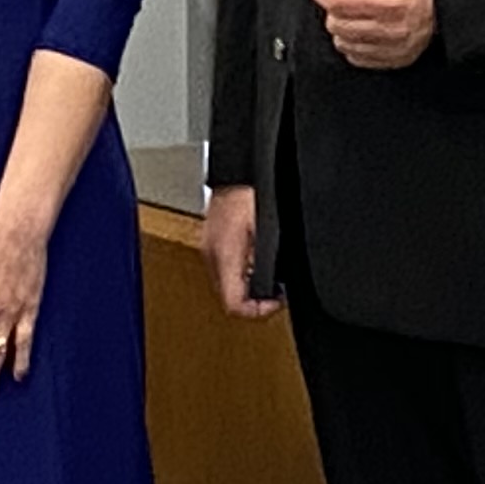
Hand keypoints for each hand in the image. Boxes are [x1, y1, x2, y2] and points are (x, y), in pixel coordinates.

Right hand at [200, 185, 280, 319]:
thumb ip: (267, 264)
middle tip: (274, 292)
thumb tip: (275, 286)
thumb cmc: (252, 195)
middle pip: (229, 297)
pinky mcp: (212, 241)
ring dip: (246, 286)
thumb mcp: (268, 234)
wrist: (237, 172)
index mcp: (225, 256)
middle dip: (253, 299)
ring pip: (226, 284)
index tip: (275, 302)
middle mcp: (212, 255)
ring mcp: (209, 248)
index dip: (257, 311)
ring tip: (267, 277)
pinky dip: (240, 271)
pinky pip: (223, 267)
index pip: (233, 304)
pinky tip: (253, 260)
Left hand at [308, 0, 436, 69]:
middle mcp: (389, 29)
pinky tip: (365, 24)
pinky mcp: (393, 60)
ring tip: (360, 7)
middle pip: (334, 20)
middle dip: (334, 2)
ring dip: (343, 22)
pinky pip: (354, 55)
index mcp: (386, 1)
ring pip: (341, 40)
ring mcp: (391, 48)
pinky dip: (353, 40)